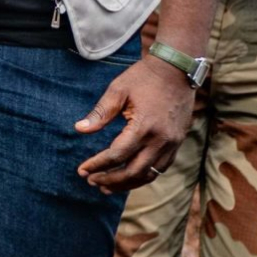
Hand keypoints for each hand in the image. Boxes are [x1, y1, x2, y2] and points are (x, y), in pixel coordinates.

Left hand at [75, 57, 194, 193]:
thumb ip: (100, 113)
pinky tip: (129, 176)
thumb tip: (79, 129)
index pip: (117, 155)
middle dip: (111, 180)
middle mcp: (161, 140)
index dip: (98, 165)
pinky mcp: (177, 143)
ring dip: (127, 184)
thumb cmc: (144, 77)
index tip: (82, 170)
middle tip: (91, 181)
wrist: (177, 69)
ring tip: (107, 187)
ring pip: (149, 175)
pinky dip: (143, 176)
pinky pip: (161, 168)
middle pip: (133, 172)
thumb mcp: (118, 90)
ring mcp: (172, 143)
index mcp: (144, 126)